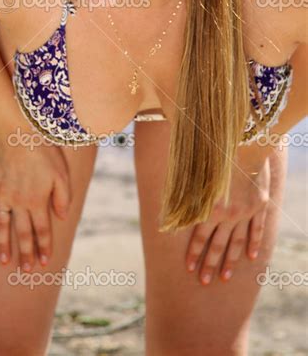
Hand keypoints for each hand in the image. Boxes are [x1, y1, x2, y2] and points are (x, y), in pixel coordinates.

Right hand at [0, 133, 72, 272]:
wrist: (15, 129)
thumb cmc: (43, 148)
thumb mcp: (62, 172)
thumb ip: (63, 197)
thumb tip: (62, 217)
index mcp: (37, 201)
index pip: (42, 231)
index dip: (44, 247)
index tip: (44, 262)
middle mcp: (18, 202)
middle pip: (22, 233)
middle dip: (25, 253)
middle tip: (26, 271)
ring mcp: (1, 195)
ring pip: (3, 226)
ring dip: (4, 245)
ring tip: (4, 262)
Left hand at [185, 155, 270, 285]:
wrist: (243, 145)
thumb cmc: (213, 154)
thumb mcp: (195, 174)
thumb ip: (184, 193)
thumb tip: (167, 208)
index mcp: (209, 208)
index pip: (198, 237)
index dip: (193, 253)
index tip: (189, 269)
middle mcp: (228, 214)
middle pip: (218, 245)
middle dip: (210, 264)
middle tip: (205, 282)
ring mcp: (245, 212)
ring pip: (237, 242)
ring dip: (231, 261)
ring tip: (225, 277)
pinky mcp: (259, 205)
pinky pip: (256, 229)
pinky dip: (254, 243)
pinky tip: (251, 257)